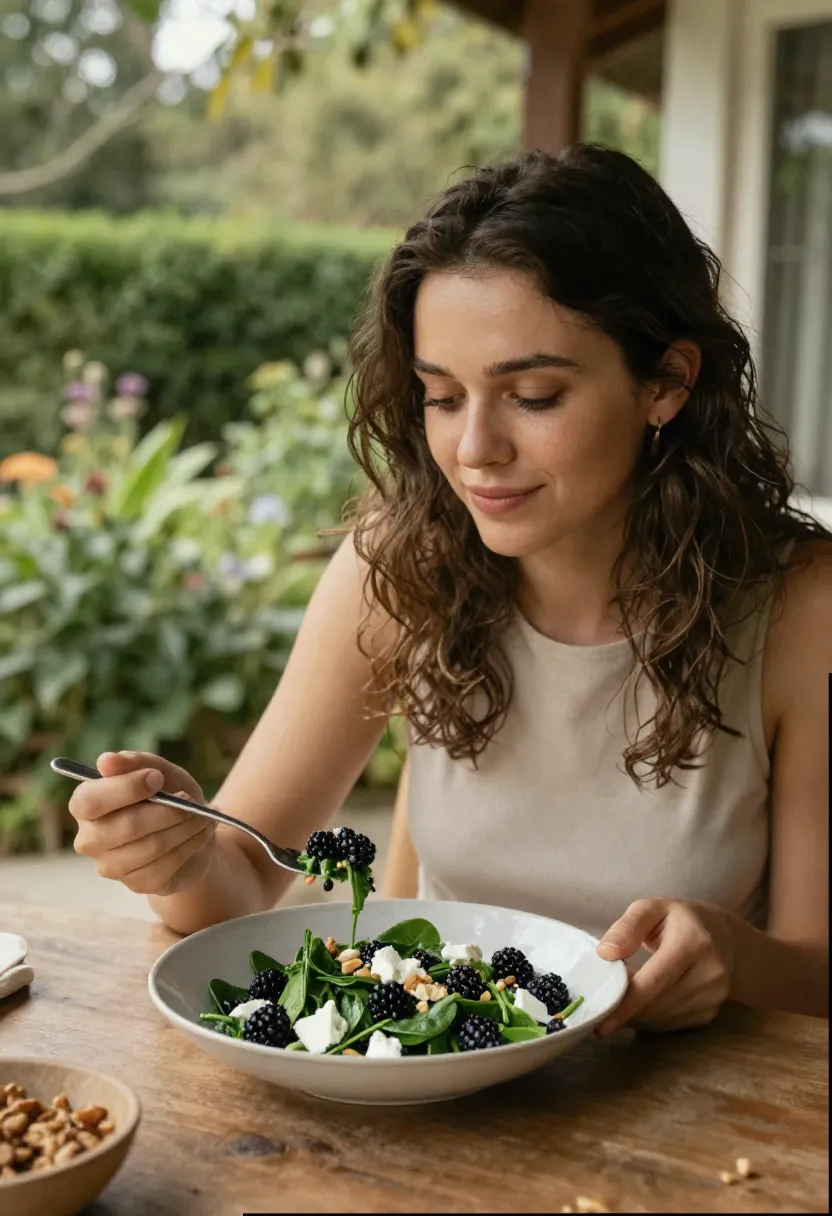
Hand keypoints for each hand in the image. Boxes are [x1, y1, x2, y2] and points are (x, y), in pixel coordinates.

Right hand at [69, 751, 216, 896]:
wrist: (192, 832)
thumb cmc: (168, 796)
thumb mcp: (159, 771)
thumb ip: (135, 763)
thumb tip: (106, 760)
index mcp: (85, 805)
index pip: (91, 800)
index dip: (126, 788)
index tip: (157, 778)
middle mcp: (90, 839)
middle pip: (127, 826)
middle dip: (168, 810)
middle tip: (191, 800)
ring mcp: (111, 866)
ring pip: (152, 846)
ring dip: (186, 827)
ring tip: (202, 815)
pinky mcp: (137, 884)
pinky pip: (167, 865)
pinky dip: (191, 844)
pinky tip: (200, 833)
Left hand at [594, 898, 736, 1035]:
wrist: (728, 939)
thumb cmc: (683, 920)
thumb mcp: (653, 908)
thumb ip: (627, 927)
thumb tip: (605, 953)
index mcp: (693, 943)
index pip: (656, 980)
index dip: (627, 1003)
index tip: (600, 1021)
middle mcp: (709, 974)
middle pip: (657, 1004)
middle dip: (624, 1010)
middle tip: (600, 1004)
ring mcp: (713, 998)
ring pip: (662, 1019)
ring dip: (634, 1016)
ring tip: (617, 1000)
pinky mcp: (709, 1014)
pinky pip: (670, 1024)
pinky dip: (649, 1019)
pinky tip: (639, 1005)